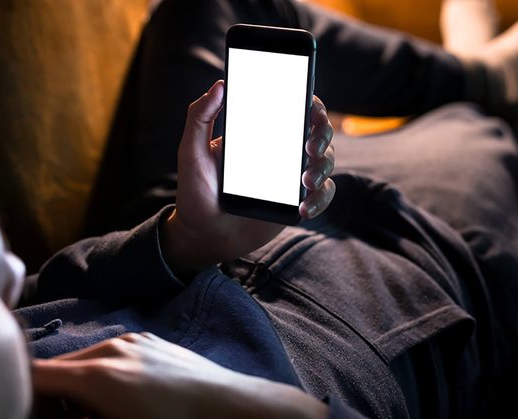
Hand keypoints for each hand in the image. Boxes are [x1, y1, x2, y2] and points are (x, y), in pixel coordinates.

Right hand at [28, 333, 327, 418]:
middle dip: (55, 403)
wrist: (243, 411)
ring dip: (80, 392)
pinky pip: (110, 355)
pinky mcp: (149, 341)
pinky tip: (129, 404)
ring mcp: (132, 340)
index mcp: (98, 374)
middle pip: (58, 370)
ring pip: (84, 363)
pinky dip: (104, 378)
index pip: (34, 374)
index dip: (22, 401)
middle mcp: (110, 348)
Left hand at [161, 80, 335, 276]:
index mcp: (260, 132)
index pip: (293, 108)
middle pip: (318, 131)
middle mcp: (281, 150)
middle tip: (310, 147)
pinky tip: (304, 207)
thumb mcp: (192, 152)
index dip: (310, 104)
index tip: (310, 108)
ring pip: (325, 161)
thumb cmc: (196, 191)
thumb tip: (219, 85)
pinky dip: (321, 198)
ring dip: (323, 167)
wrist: (202, 234)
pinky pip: (322, 194)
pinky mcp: (297, 202)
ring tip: (306, 181)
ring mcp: (291, 176)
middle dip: (322, 134)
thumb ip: (199, 117)